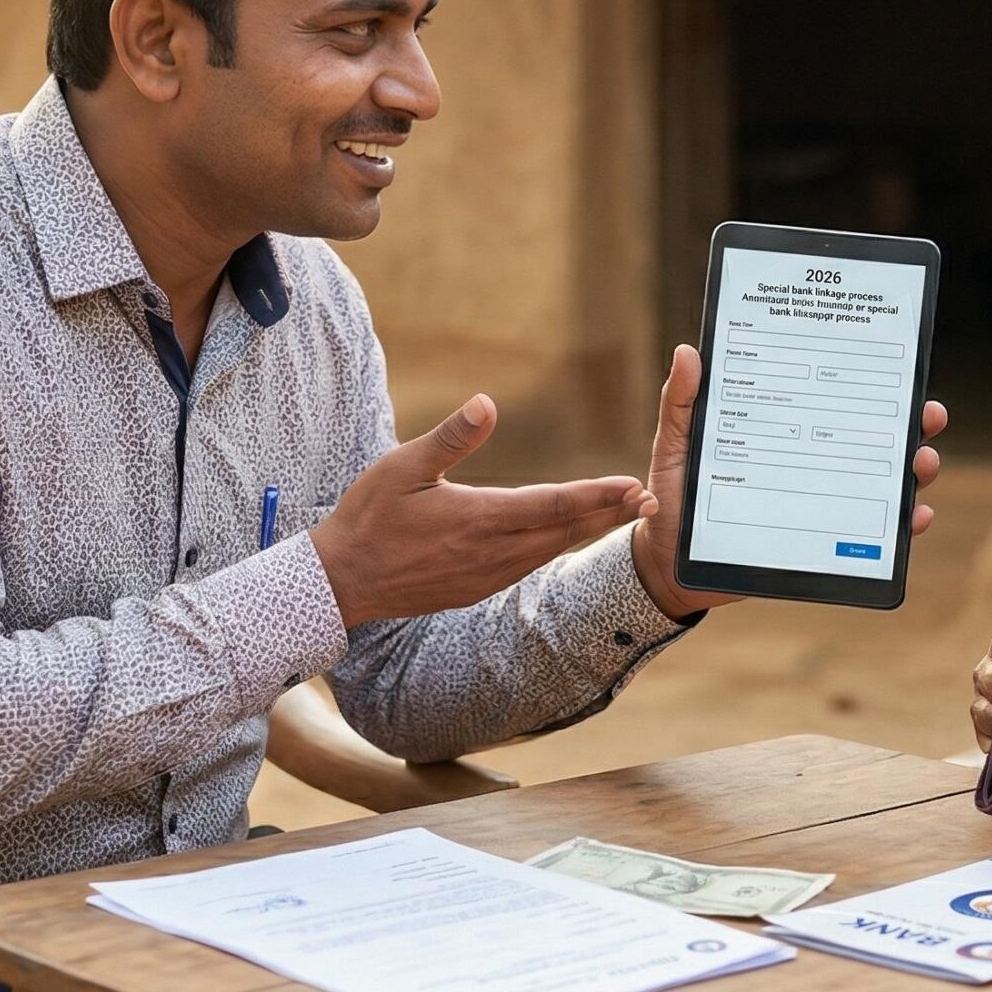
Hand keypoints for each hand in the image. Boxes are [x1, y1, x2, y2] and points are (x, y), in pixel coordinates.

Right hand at [309, 394, 654, 627]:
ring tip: (622, 513)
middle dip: (609, 514)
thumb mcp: (402, 467)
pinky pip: (530, 565)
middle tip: (650, 500)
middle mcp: (492, 553)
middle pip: (565, 532)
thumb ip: (451, 437)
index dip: (597, 495)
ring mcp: (486, 576)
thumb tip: (488, 403)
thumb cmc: (368, 517)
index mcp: (478, 518)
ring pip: (551, 552)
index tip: (633, 485)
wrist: (341, 582)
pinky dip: (558, 548)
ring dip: (589, 532)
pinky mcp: (476, 588)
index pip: (553, 505)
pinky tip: (569, 538)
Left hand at [629, 343, 949, 619]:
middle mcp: (814, 463)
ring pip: (884, 483)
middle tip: (926, 416)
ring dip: (915, 471)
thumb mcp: (675, 445)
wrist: (669, 563)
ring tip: (921, 464)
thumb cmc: (673, 497)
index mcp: (785, 431)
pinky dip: (903, 527)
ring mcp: (824, 503)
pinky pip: (875, 539)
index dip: (871, 386)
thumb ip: (682, 402)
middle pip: (873, 439)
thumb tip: (689, 351)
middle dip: (911, 425)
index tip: (900, 370)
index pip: (835, 402)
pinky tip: (916, 517)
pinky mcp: (825, 544)